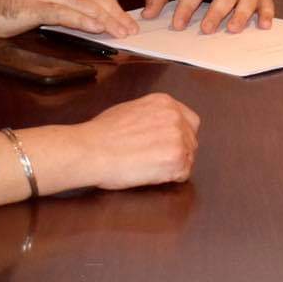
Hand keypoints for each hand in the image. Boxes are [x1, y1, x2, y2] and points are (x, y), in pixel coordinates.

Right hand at [0, 0, 138, 38]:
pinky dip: (83, 20)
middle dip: (114, 13)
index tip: (125, 17)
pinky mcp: (35, 4)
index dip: (113, 3)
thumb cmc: (13, 1)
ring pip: (84, 3)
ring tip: (119, 31)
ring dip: (105, 19)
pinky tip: (96, 28)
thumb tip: (96, 14)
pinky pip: (64, 12)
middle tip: (129, 28)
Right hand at [72, 93, 200, 190]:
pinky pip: (183, 174)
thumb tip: (154, 127)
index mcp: (165, 103)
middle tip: (158, 162)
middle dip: (178, 151)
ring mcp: (178, 137)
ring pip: (188, 157)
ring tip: (149, 169)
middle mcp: (176, 116)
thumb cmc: (101, 134)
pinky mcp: (176, 159)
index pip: (188, 121)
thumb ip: (150, 116)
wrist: (91, 150)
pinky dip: (170, 179)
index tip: (169, 146)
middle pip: (191, 139)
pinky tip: (151, 176)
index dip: (180, 136)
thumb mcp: (129, 110)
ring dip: (173, 166)